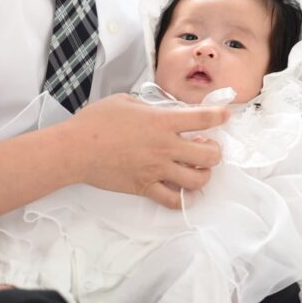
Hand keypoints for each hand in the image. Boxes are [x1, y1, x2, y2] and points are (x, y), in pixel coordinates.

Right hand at [61, 93, 228, 208]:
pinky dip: (183, 198)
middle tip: (207, 147)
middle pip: (209, 155)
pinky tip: (182, 190)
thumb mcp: (126, 101)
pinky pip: (174, 201)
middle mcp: (165, 147)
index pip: (203, 118)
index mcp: (162, 122)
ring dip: (203, 174)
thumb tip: (161, 112)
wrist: (75, 149)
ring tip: (196, 169)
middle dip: (215, 151)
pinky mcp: (145, 187)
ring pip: (198, 180)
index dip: (220, 116)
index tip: (226, 115)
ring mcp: (156, 170)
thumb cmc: (96, 121)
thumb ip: (149, 107)